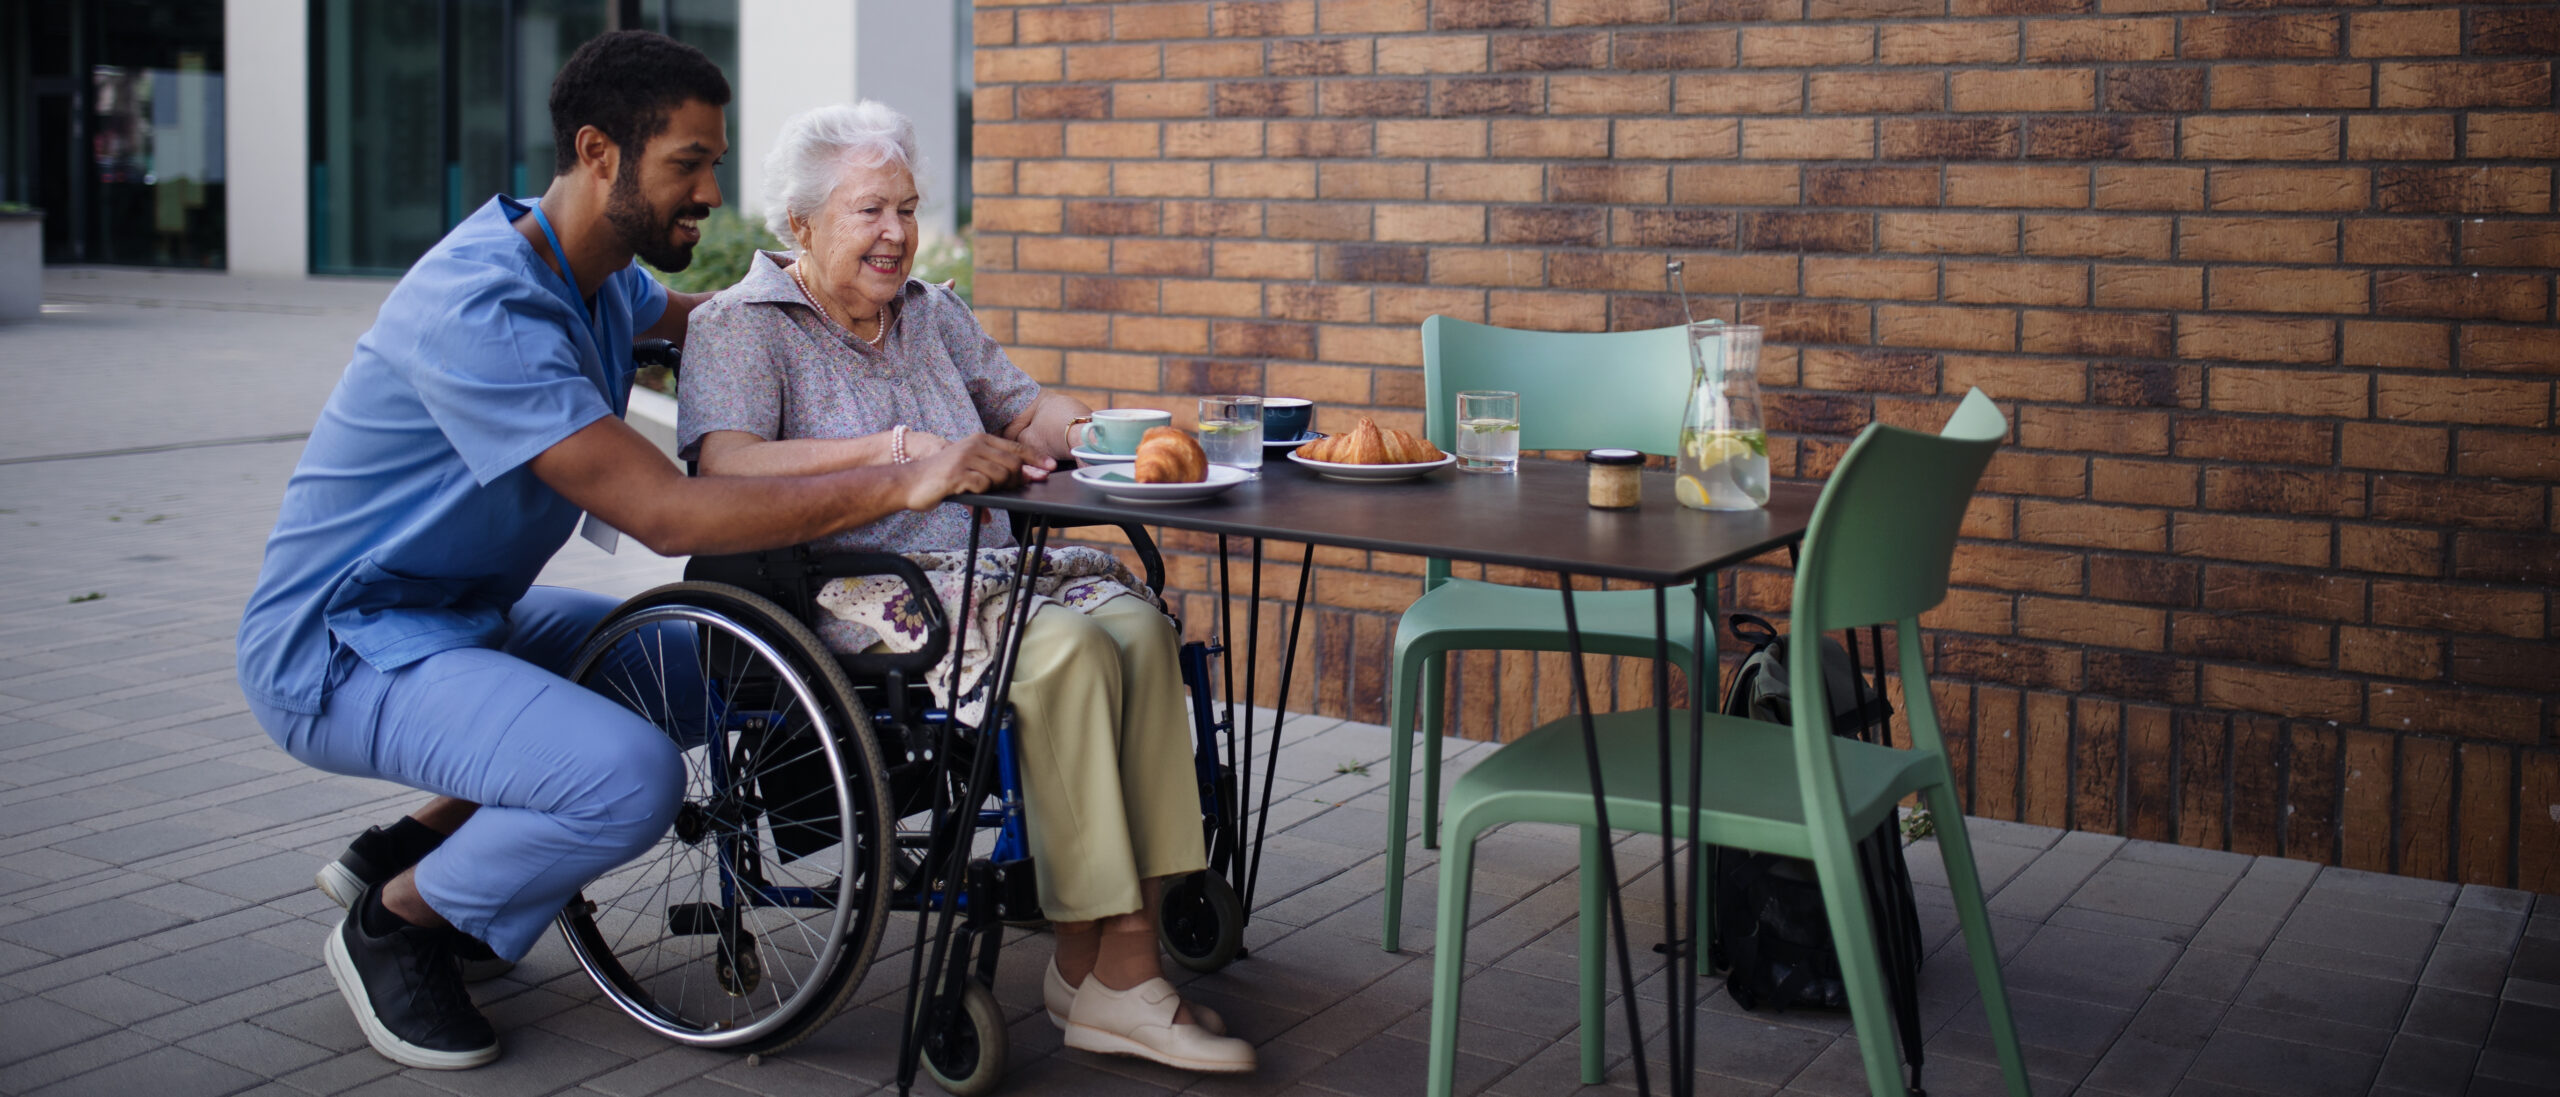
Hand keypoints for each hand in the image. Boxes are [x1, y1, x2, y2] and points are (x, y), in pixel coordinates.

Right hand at [901, 433, 1053, 511]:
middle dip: (1017, 480)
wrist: (910, 483)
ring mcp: (966, 458)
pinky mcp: (957, 473)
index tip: (1049, 468)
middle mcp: (975, 444)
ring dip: (997, 489)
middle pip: (1014, 464)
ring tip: (980, 490)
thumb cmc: (942, 478)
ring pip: (1002, 476)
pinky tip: (968, 492)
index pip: (1016, 448)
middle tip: (1005, 490)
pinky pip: (983, 485)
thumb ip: (996, 472)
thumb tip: (1025, 480)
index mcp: (980, 439)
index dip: (1035, 458)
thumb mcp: (971, 469)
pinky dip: (981, 493)